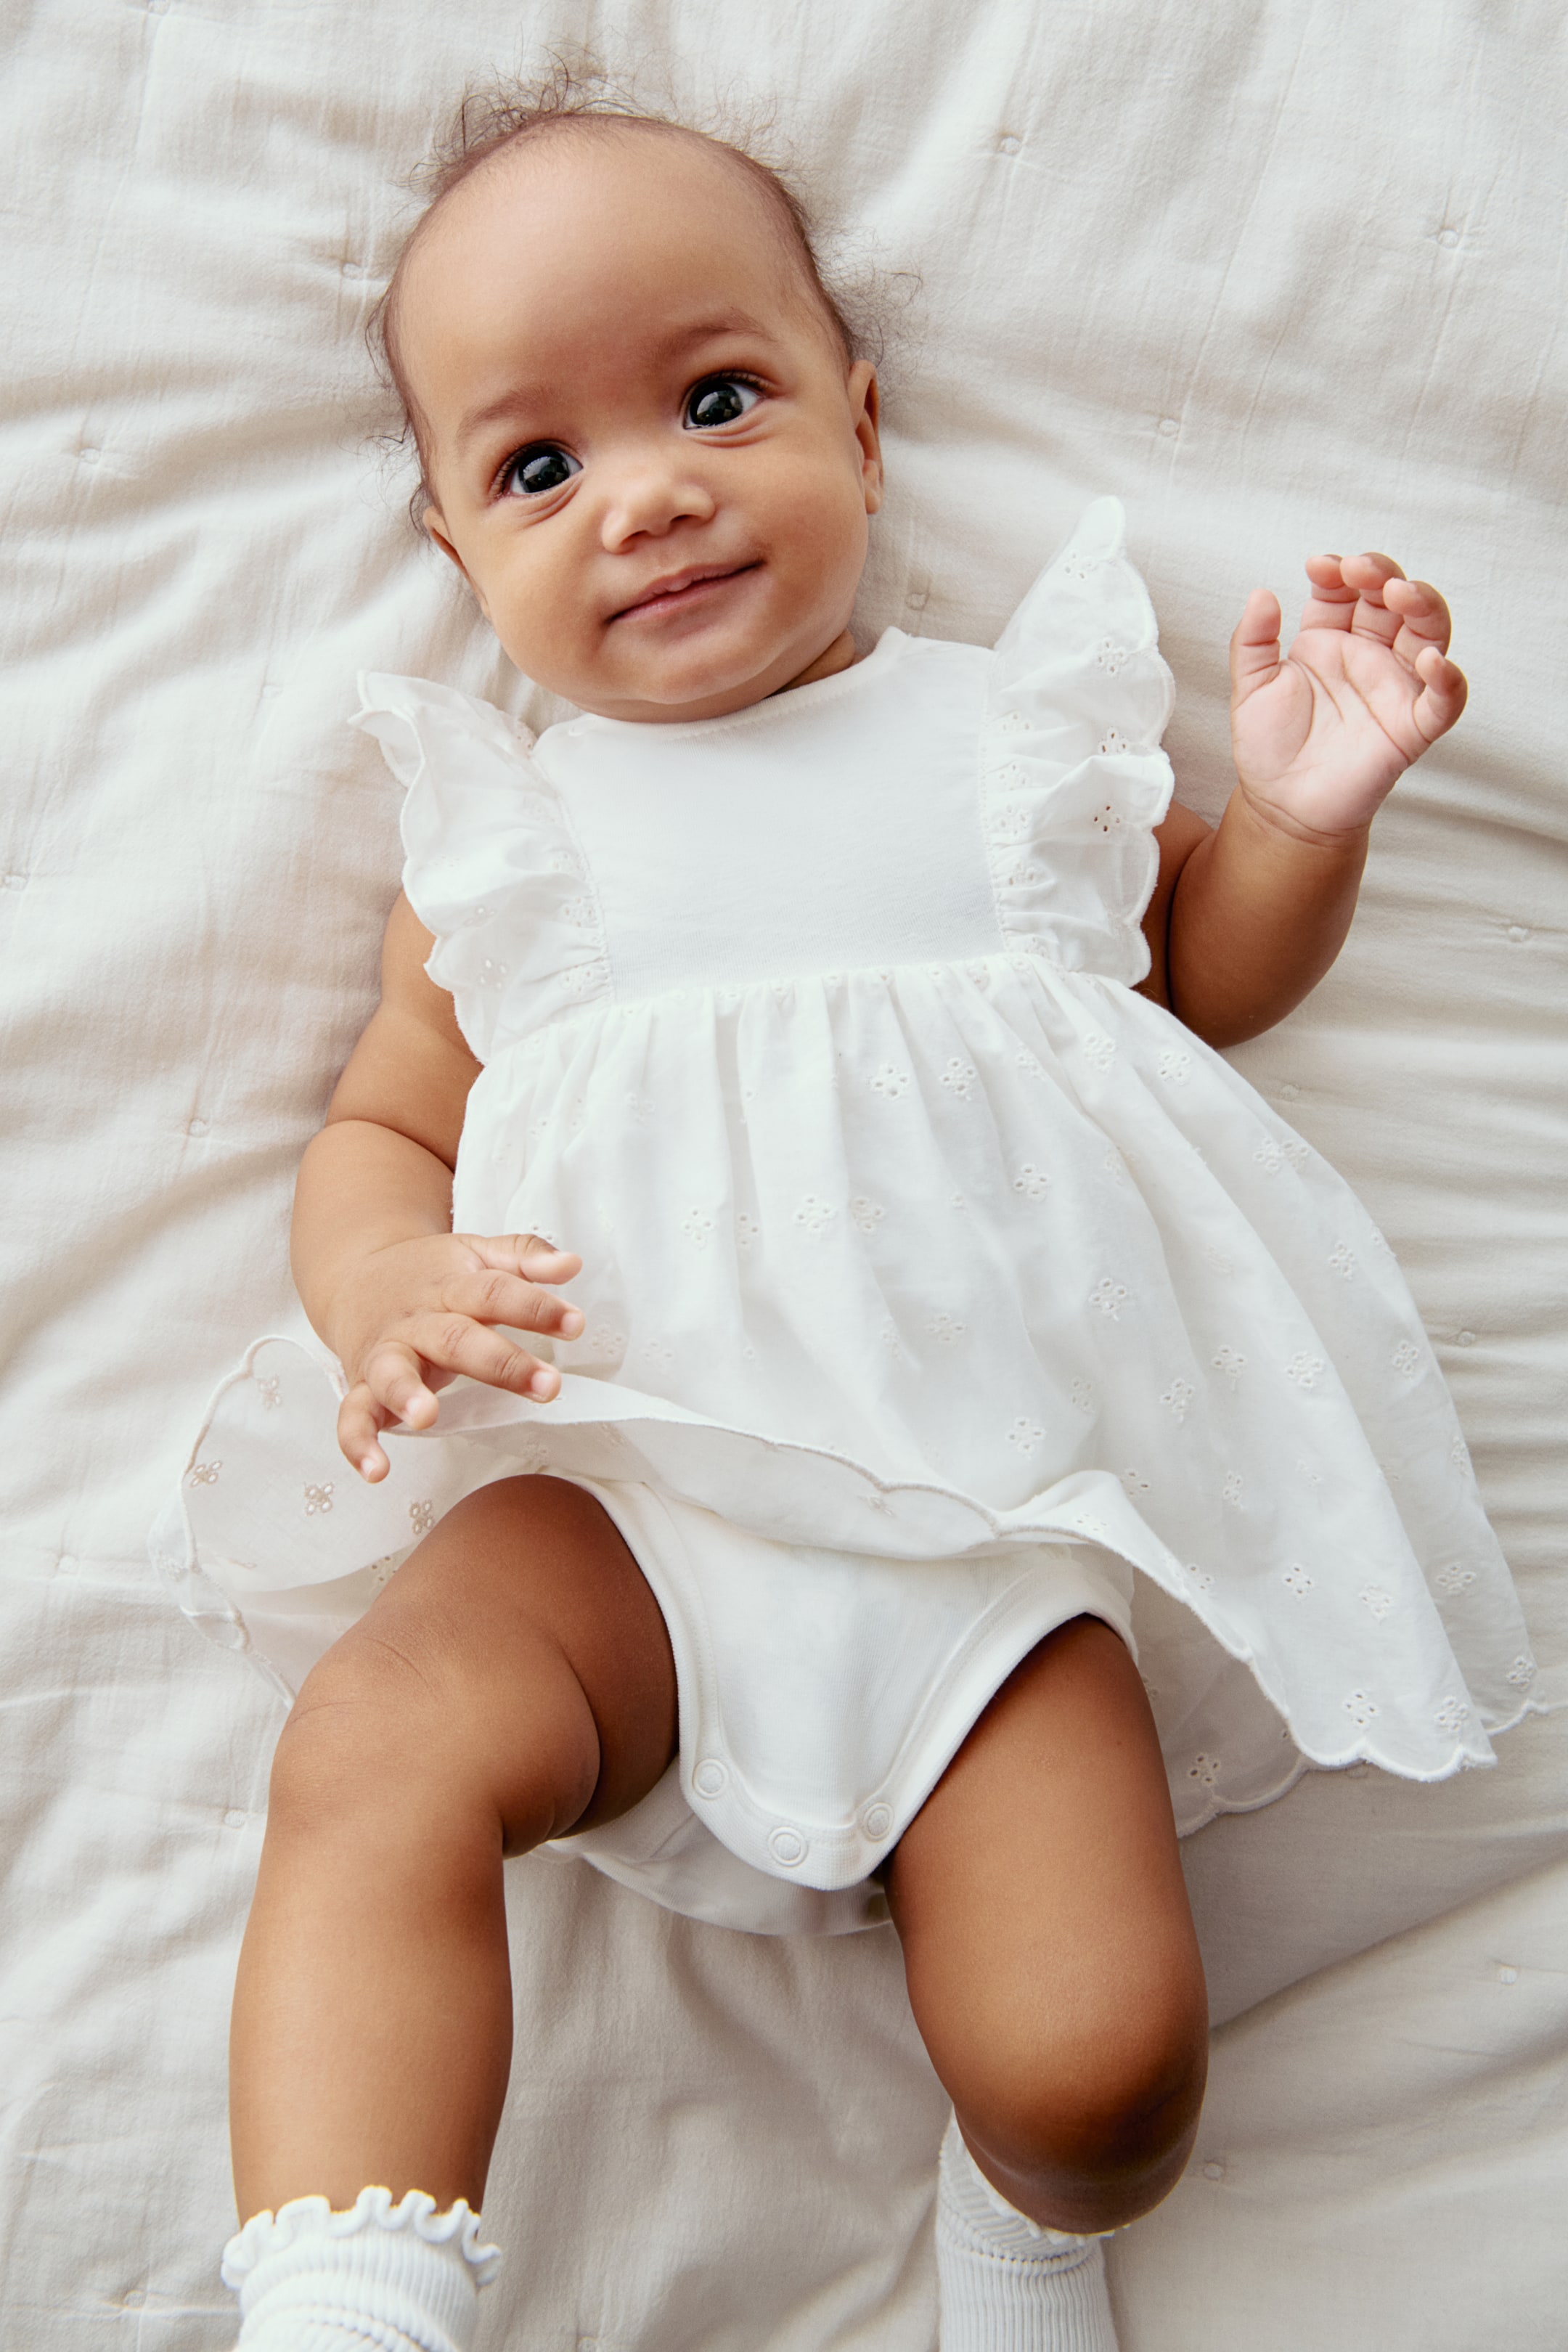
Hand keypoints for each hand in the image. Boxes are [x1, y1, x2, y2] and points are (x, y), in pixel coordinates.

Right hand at [330, 1231, 582, 1479]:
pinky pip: (354, 1415)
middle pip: (456, 1338)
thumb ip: (525, 1256)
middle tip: (548, 1386)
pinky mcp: (362, 1385)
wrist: (355, 1274)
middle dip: (502, 1363)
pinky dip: (358, 1443)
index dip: (536, 1308)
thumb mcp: (477, 1253)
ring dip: (406, 1394)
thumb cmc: (429, 1274)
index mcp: (450, 1286)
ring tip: (426, 1417)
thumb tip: (572, 1264)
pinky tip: (376, 1470)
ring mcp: (387, 1353)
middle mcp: (417, 1320)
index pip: (495, 1292)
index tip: (575, 1324)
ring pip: (393, 1372)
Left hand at [1229, 554, 1466, 839]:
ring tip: (1400, 592)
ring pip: (1429, 633)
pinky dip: (1448, 678)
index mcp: (1329, 640)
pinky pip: (1444, 699)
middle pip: (1393, 599)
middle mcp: (1368, 656)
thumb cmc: (1269, 748)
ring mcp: (1394, 687)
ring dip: (1422, 605)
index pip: (1346, 590)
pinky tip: (1433, 660)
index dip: (1339, 571)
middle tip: (1360, 570)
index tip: (1319, 566)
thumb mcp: (1250, 687)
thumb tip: (1260, 593)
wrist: (1280, 809)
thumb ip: (1251, 641)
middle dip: (1382, 575)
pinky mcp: (1412, 727)